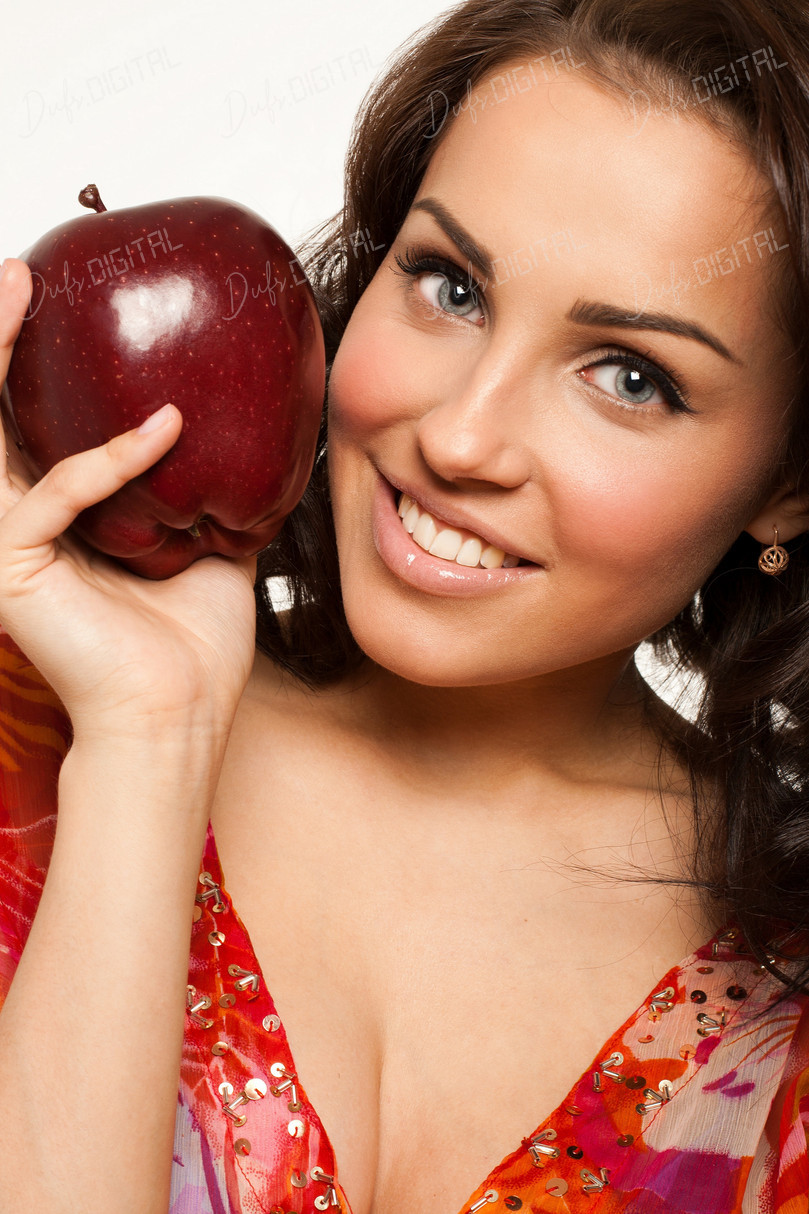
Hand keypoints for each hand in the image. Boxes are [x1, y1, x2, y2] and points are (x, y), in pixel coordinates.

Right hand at [0, 258, 258, 736]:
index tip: (55, 303)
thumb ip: (207, 498)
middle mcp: (17, 525)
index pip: (28, 430)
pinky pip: (54, 495)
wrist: (180, 714)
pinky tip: (163, 432)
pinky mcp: (10, 568)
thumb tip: (250, 447)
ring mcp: (6, 545)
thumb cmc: (190, 646)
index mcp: (55, 520)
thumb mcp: (208, 551)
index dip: (29, 369)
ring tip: (19, 289)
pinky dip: (110, 461)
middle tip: (21, 273)